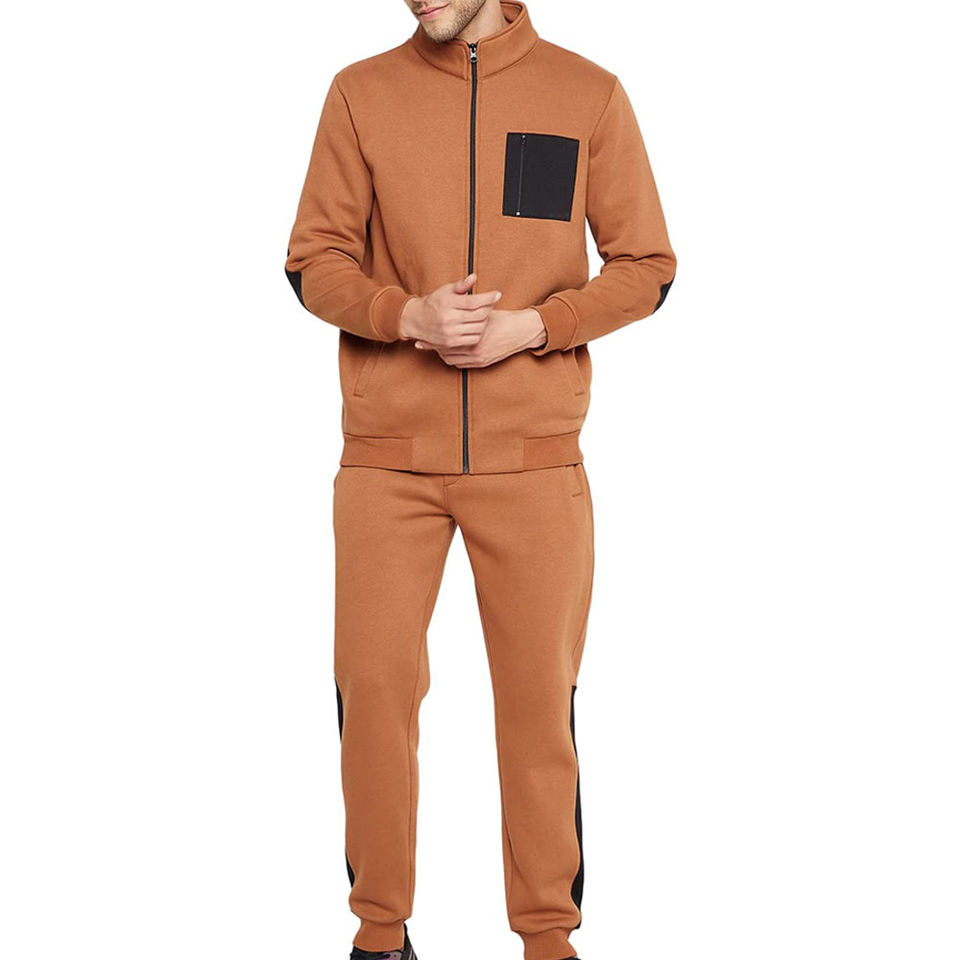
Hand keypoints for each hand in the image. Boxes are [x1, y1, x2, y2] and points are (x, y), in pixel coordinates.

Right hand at [399, 273, 500, 347]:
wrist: (416, 320)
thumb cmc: (434, 303)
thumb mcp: (445, 290)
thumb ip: (461, 285)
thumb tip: (474, 277)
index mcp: (448, 303)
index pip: (474, 301)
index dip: (488, 298)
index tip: (498, 294)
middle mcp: (448, 318)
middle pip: (479, 315)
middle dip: (488, 308)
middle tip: (490, 304)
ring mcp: (450, 332)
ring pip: (478, 327)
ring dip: (485, 321)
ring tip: (483, 314)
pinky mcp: (451, 343)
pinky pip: (473, 339)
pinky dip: (478, 332)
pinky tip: (477, 325)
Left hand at [414, 307, 547, 367]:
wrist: (520, 332)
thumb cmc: (502, 319)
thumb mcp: (483, 311)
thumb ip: (467, 309)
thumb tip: (451, 305)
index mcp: (473, 334)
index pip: (446, 338)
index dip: (434, 337)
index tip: (425, 334)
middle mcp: (475, 348)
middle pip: (446, 351)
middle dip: (435, 346)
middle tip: (425, 342)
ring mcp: (478, 357)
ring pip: (451, 359)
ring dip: (443, 353)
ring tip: (436, 346)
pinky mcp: (482, 363)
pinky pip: (460, 364)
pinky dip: (452, 358)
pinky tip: (448, 352)